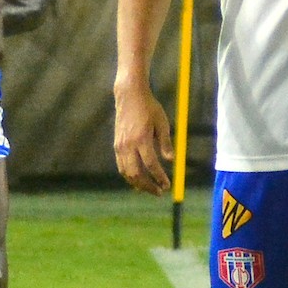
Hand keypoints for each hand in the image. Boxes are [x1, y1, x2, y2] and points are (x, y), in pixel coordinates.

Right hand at [114, 79, 173, 193]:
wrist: (129, 96)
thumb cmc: (149, 107)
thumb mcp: (162, 122)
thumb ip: (166, 143)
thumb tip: (171, 160)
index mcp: (142, 138)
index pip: (151, 165)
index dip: (159, 177)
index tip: (167, 185)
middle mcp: (128, 145)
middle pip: (136, 173)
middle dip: (148, 186)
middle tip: (159, 192)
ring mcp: (120, 146)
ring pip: (126, 173)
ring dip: (138, 184)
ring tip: (150, 188)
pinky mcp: (116, 145)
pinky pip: (121, 166)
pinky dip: (129, 176)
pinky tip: (138, 179)